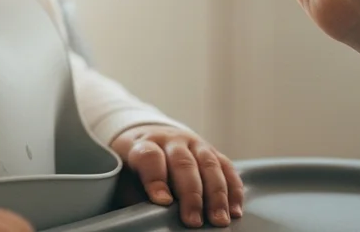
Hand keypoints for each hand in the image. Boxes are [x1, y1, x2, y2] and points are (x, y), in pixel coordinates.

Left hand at [110, 125, 242, 227]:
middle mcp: (171, 140)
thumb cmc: (135, 166)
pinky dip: (233, 190)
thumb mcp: (126, 177)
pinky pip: (227, 168)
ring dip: (216, 195)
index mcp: (144, 144)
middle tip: (193, 221)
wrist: (149, 138)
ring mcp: (194, 143)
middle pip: (183, 163)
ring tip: (218, 220)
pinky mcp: (212, 151)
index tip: (163, 202)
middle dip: (191, 194)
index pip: (150, 157)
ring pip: (209, 164)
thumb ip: (136, 194)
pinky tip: (234, 210)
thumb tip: (147, 218)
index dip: (156, 179)